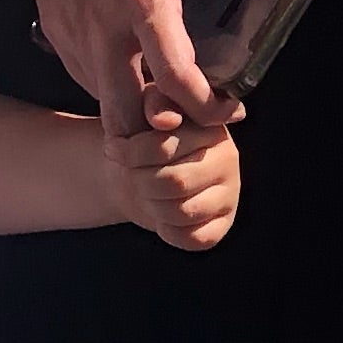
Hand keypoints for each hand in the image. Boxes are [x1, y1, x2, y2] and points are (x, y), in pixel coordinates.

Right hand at [13, 0, 282, 134]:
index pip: (176, 79)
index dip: (208, 106)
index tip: (232, 105)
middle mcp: (103, 25)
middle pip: (127, 117)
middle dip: (162, 130)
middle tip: (193, 114)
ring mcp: (73, 30)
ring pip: (102, 102)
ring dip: (135, 111)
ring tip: (167, 95)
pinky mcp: (53, 27)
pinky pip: (84, 77)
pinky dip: (110, 86)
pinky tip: (135, 66)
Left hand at [103, 104, 240, 251]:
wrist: (143, 169)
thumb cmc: (143, 135)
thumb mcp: (143, 107)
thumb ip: (154, 103)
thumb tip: (166, 121)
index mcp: (210, 125)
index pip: (164, 146)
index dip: (129, 152)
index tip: (113, 148)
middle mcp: (228, 158)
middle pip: (173, 183)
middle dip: (140, 182)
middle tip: (132, 174)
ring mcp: (229, 193)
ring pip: (181, 212)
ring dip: (152, 206)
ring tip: (148, 193)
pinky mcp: (223, 224)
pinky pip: (192, 239)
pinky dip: (168, 232)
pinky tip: (163, 215)